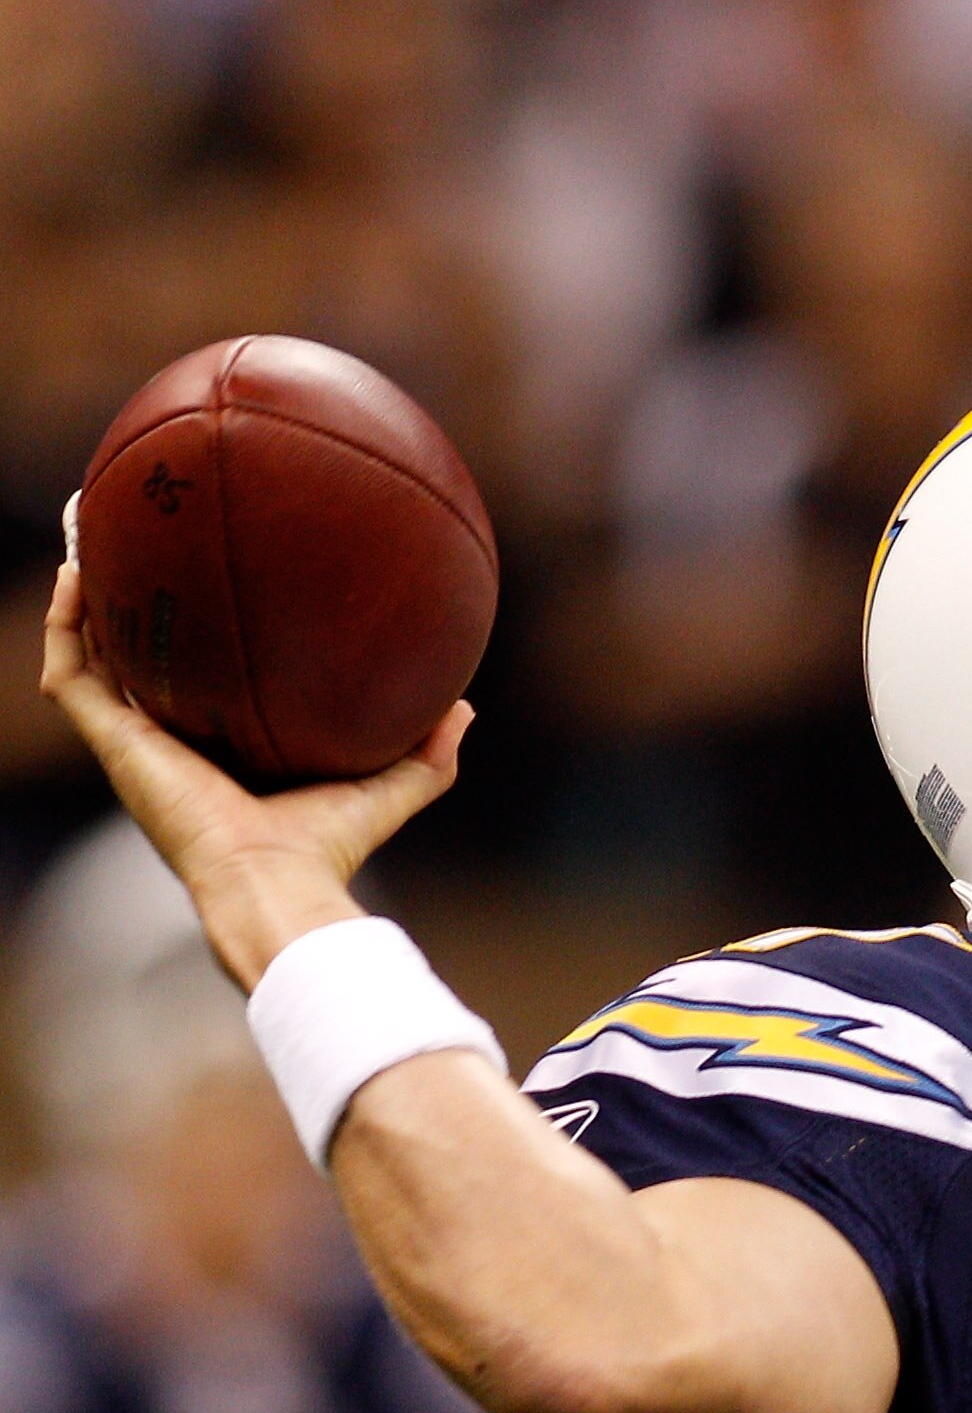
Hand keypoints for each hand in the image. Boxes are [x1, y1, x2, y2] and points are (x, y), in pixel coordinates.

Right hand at [39, 557, 470, 989]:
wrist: (275, 886)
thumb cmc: (326, 853)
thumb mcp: (387, 790)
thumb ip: (426, 755)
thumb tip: (465, 705)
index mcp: (218, 752)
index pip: (196, 686)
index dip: (192, 640)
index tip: (202, 584)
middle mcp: (169, 744)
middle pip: (133, 661)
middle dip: (126, 602)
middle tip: (131, 537)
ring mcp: (134, 744)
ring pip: (88, 656)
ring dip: (81, 595)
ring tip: (83, 526)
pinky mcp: (114, 745)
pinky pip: (71, 669)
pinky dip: (66, 619)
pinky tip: (78, 567)